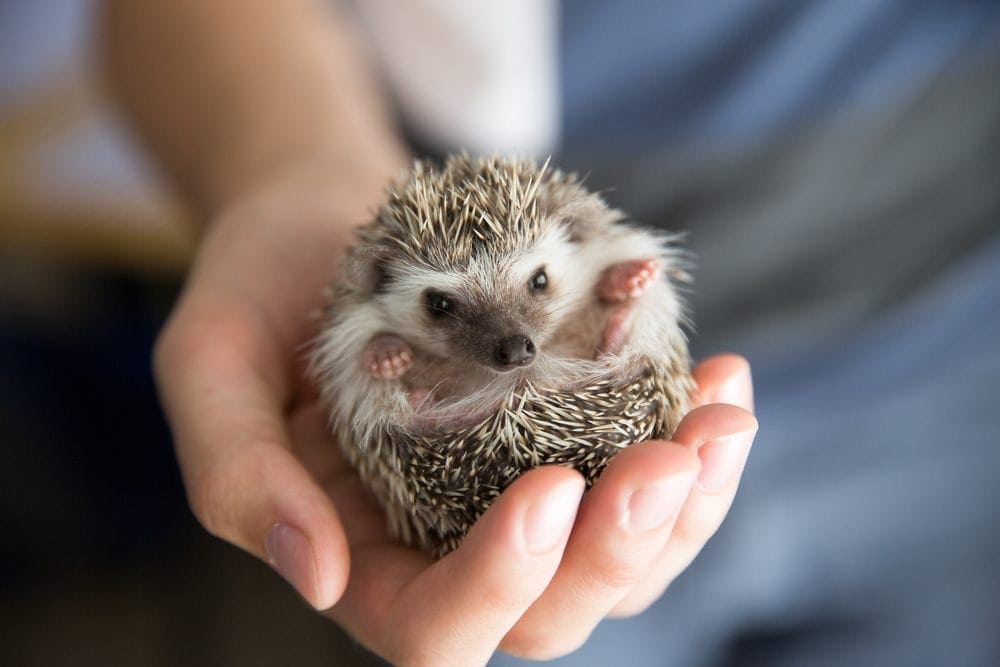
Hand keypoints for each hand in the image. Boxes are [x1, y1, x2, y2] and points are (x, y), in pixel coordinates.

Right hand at [154, 178, 756, 664]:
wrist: (325, 220)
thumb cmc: (258, 286)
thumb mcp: (210, 364)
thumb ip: (236, 475)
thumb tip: (317, 576)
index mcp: (358, 556)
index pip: (433, 626)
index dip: (498, 582)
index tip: (551, 485)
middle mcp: (446, 545)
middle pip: (551, 613)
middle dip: (620, 550)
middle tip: (673, 456)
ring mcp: (514, 497)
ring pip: (620, 562)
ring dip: (686, 507)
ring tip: (725, 418)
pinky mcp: (566, 440)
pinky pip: (642, 475)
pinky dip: (692, 441)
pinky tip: (722, 377)